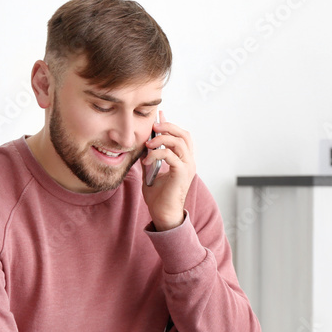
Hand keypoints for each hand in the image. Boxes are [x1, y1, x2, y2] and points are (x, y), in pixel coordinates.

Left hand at [141, 111, 195, 230]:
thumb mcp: (150, 173)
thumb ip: (150, 158)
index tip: (158, 116)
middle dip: (168, 126)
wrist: (163, 214)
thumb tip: (143, 145)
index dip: (170, 125)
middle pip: (184, 135)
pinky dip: (157, 154)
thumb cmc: (159, 197)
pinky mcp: (181, 173)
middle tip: (153, 126)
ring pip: (179, 142)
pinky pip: (171, 155)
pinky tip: (147, 161)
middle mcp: (189, 162)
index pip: (181, 136)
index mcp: (184, 160)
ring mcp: (187, 167)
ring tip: (148, 144)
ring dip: (162, 139)